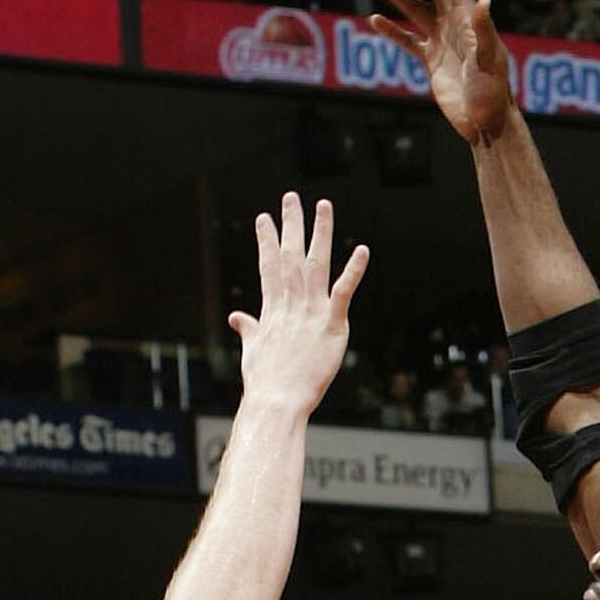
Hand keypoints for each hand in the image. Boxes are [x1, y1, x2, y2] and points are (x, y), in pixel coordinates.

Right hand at [229, 193, 368, 418]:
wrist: (277, 401)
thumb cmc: (264, 382)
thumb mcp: (252, 350)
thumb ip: (249, 329)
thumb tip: (238, 318)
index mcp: (273, 309)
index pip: (269, 266)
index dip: (267, 241)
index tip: (263, 219)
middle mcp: (291, 304)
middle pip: (291, 255)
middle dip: (291, 225)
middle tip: (291, 198)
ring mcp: (311, 312)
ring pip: (316, 264)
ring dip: (320, 233)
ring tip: (323, 206)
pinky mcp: (332, 325)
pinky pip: (344, 292)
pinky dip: (353, 270)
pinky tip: (361, 250)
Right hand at [365, 0, 515, 149]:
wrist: (485, 122)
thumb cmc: (494, 92)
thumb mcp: (491, 60)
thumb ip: (485, 31)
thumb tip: (482, 0)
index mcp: (469, 19)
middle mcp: (454, 24)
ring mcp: (441, 41)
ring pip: (414, 10)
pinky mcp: (431, 61)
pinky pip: (408, 40)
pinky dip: (392, 31)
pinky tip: (374, 20)